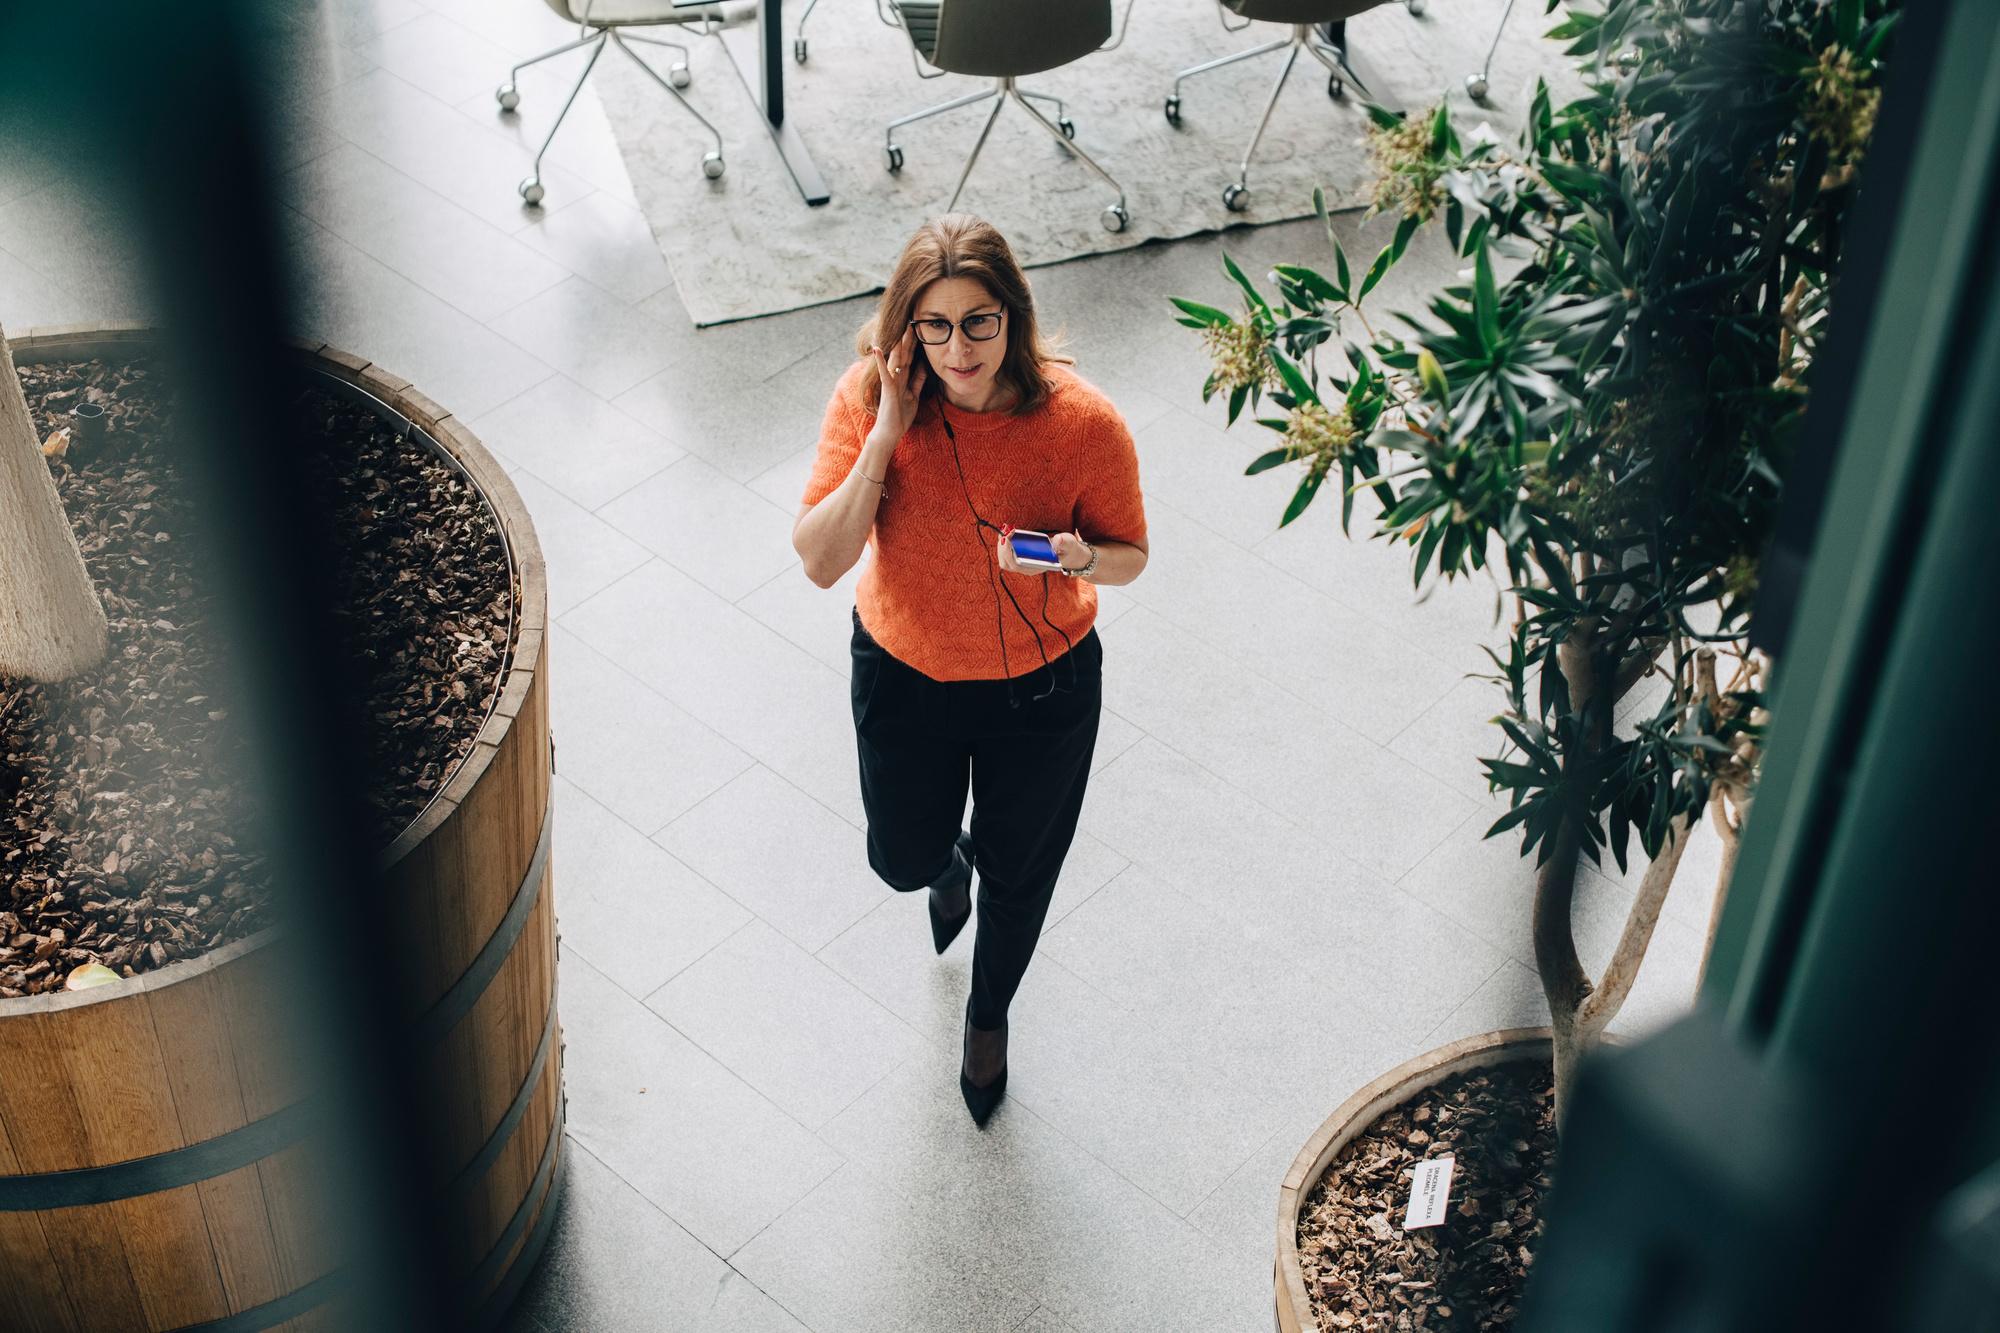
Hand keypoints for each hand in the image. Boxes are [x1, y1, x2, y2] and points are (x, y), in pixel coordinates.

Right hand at [868, 326, 927, 443]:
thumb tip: (924, 366)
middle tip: (913, 321)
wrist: (890, 433)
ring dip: (898, 345)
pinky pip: (885, 374)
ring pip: (895, 360)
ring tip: (901, 330)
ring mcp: (891, 382)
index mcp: (903, 378)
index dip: (915, 344)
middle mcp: (896, 377)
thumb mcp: (914, 395)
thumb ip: (917, 380)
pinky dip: (881, 362)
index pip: (910, 357)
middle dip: (908, 339)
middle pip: (903, 355)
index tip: (920, 329)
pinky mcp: (887, 389)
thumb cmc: (900, 416)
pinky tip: (877, 349)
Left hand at [996, 529, 1089, 575]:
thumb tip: (1056, 540)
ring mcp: (1024, 564)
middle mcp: (1028, 568)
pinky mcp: (1021, 557)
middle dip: (1002, 547)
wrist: (1068, 553)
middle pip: (1006, 563)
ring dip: (1001, 545)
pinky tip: (1007, 532)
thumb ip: (1064, 542)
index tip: (1007, 538)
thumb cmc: (1067, 549)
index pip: (1016, 565)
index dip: (1008, 553)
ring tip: (1005, 530)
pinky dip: (1004, 543)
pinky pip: (1007, 554)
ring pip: (1004, 559)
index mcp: (1038, 567)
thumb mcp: (1069, 543)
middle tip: (1005, 532)